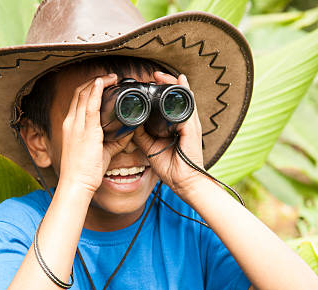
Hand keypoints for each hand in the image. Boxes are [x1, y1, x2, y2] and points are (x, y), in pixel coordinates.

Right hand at [59, 74, 135, 195]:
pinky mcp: (85, 131)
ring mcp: (76, 126)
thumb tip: (129, 132)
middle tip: (111, 78)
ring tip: (113, 78)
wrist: (76, 183)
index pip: (78, 100)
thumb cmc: (84, 172)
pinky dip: (96, 91)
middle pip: (80, 92)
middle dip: (95, 81)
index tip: (104, 84)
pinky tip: (103, 82)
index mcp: (71, 127)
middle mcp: (71, 122)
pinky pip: (90, 105)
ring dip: (99, 82)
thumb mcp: (100, 153)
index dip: (91, 88)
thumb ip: (114, 142)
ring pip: (85, 94)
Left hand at [132, 72, 204, 196]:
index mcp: (174, 127)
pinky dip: (183, 93)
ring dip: (173, 84)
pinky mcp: (193, 128)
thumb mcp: (151, 148)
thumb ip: (141, 135)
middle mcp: (184, 123)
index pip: (168, 104)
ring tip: (162, 76)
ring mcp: (190, 124)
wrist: (183, 182)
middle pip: (177, 96)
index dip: (160, 92)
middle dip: (166, 83)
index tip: (149, 84)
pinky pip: (189, 106)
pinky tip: (179, 83)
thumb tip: (129, 123)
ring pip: (184, 96)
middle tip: (154, 75)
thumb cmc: (171, 168)